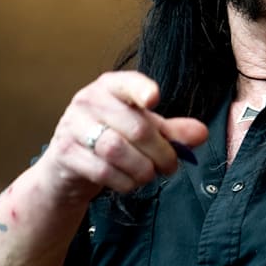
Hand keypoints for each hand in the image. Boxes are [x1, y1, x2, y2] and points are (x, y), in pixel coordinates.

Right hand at [41, 70, 208, 199]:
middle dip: (160, 152)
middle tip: (170, 166)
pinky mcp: (65, 153)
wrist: (68, 167)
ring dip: (143, 169)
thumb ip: (172, 131)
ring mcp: (73, 126)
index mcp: (111, 87)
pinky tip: (129, 182)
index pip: (128, 82)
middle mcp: (88, 101)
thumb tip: (201, 133)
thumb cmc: (113, 140)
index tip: (154, 99)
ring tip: (149, 175)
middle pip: (135, 127)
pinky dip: (124, 182)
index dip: (142, 90)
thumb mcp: (144, 131)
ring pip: (117, 150)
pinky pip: (102, 171)